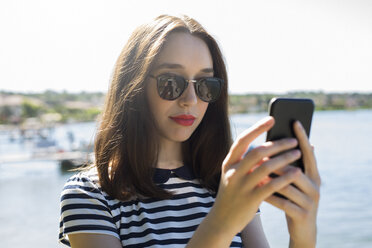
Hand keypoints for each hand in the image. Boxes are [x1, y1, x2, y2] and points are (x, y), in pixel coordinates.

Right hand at [210, 117, 302, 237]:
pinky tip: (297, 172)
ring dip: (284, 158)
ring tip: (298, 152)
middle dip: (277, 143)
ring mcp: (241, 186)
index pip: (243, 140)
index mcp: (229, 163)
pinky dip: (285, 177)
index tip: (272, 119)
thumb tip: (267, 147)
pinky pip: (271, 185)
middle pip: (257, 152)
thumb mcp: (233, 175)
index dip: (257, 128)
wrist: (222, 220)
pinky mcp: (250, 199)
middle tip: (293, 139)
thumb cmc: (232, 194)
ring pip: (266, 167)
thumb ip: (245, 162)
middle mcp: (233, 172)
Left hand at [265, 121, 320, 247]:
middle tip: (262, 153)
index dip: (302, 137)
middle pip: (296, 169)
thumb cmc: (294, 198)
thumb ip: (289, 165)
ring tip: (256, 172)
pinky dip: (270, 196)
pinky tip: (258, 191)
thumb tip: (274, 143)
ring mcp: (310, 201)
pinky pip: (283, 203)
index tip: (295, 121)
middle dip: (279, 161)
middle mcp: (315, 186)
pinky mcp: (302, 215)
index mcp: (313, 174)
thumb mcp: (294, 182)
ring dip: (271, 178)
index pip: (308, 152)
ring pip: (289, 186)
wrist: (303, 229)